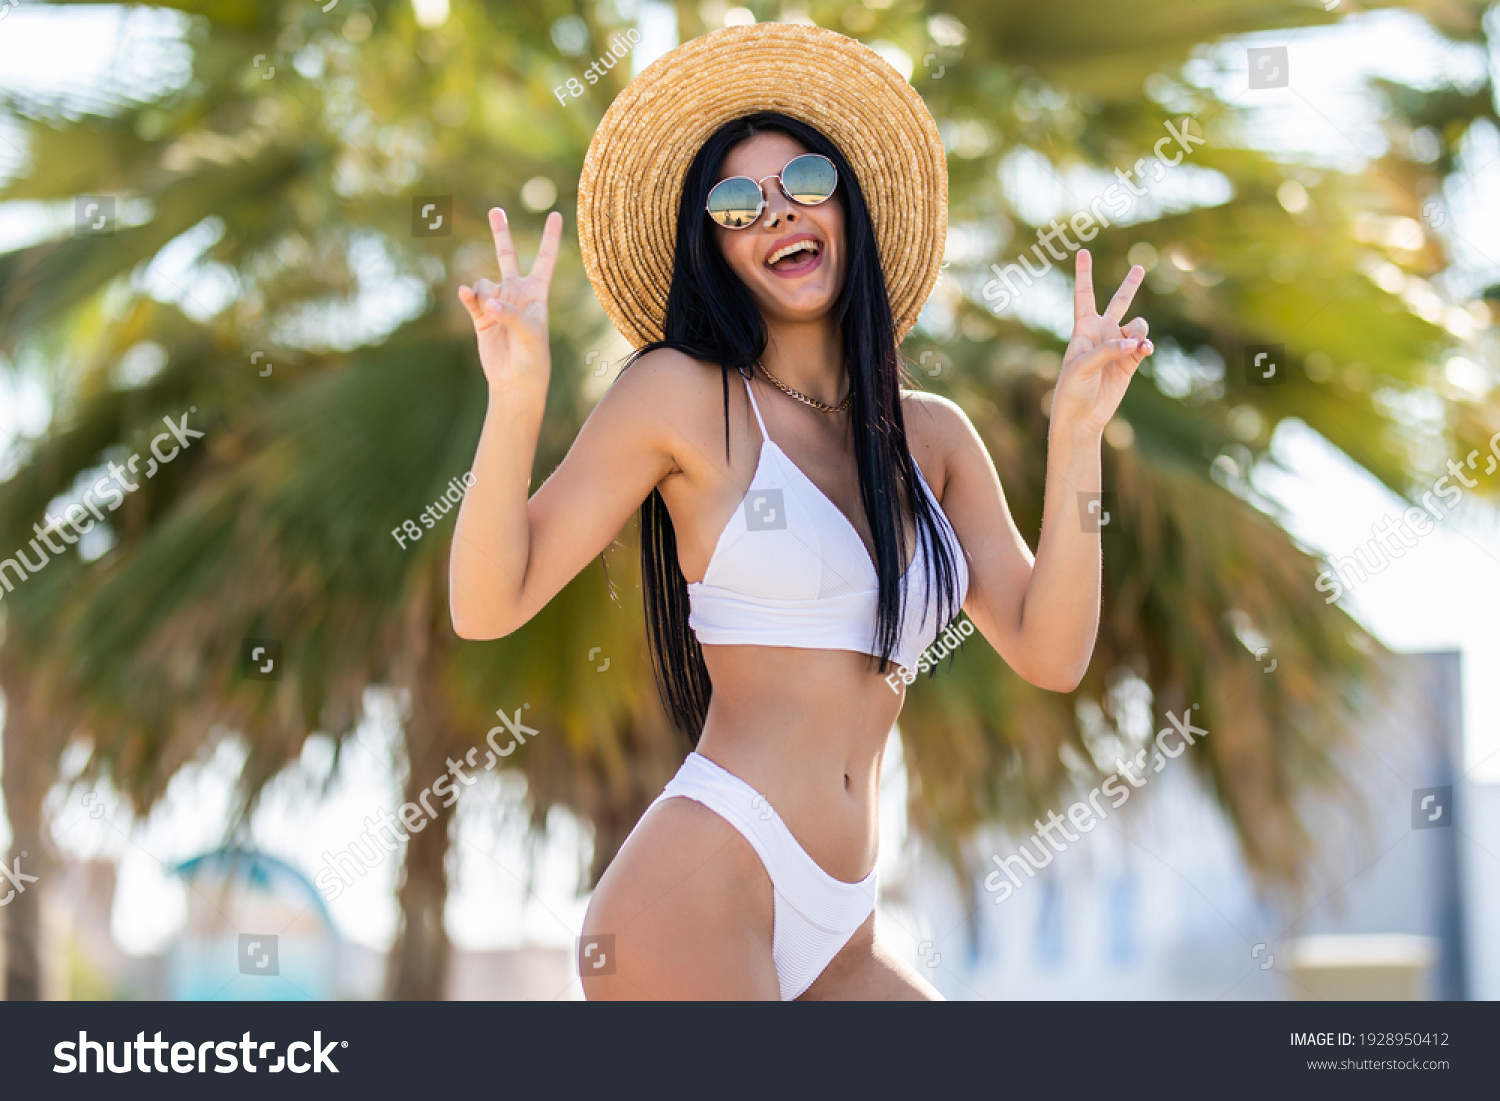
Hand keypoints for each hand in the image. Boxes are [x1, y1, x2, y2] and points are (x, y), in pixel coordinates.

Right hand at [457, 208, 562, 393]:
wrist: (515, 381)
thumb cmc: (533, 358)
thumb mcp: (530, 334)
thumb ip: (511, 314)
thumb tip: (488, 301)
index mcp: (537, 293)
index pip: (544, 259)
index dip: (549, 237)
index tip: (555, 214)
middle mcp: (517, 293)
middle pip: (507, 256)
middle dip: (501, 233)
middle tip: (496, 210)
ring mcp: (497, 303)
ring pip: (484, 282)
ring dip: (483, 293)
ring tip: (490, 313)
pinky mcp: (481, 316)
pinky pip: (471, 297)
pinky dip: (468, 295)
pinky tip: (465, 295)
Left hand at [1050, 249, 1151, 434]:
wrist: (1081, 416)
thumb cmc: (1072, 389)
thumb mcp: (1082, 366)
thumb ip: (1108, 350)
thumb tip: (1135, 343)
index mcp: (1083, 329)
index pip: (1084, 296)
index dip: (1084, 274)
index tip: (1083, 251)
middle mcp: (1102, 334)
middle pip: (1118, 302)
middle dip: (1130, 286)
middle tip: (1140, 267)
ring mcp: (1118, 347)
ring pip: (1138, 324)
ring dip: (1140, 330)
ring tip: (1136, 346)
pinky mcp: (1130, 363)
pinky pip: (1144, 345)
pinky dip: (1146, 345)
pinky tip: (1144, 350)